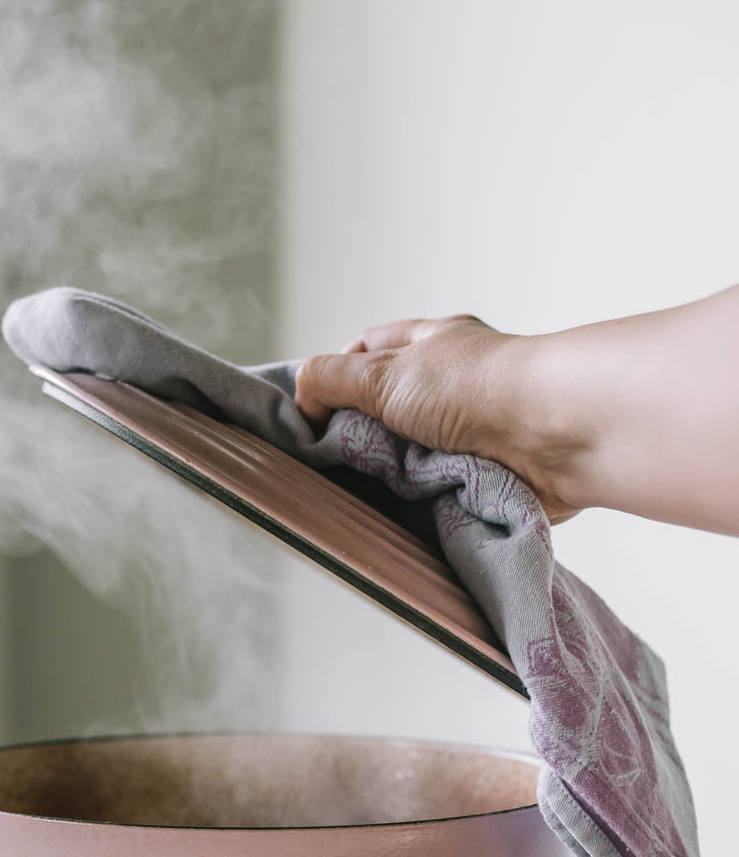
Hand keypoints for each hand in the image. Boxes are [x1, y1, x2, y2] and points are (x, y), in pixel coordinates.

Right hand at [295, 315, 582, 521]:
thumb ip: (331, 379)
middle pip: (389, 409)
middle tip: (333, 462)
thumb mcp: (383, 373)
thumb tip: (302, 397)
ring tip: (367, 494)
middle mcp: (455, 383)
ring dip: (394, 473)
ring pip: (415, 453)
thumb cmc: (475, 388)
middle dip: (362, 435)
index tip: (310, 412)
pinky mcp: (493, 472)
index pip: (368, 350)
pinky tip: (405, 513)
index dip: (335, 376)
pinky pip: (444, 488)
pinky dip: (425, 499)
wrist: (554, 433)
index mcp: (432, 344)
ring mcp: (475, 429)